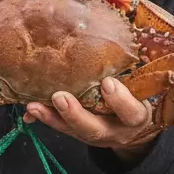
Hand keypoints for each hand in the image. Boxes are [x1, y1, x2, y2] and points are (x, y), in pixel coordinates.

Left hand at [23, 77, 156, 163]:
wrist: (131, 126)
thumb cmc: (138, 97)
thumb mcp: (144, 88)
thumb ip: (133, 73)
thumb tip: (120, 38)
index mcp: (135, 118)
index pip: (132, 113)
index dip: (120, 100)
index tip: (107, 82)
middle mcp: (115, 131)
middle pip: (95, 129)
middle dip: (75, 114)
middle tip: (59, 97)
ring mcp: (95, 135)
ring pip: (72, 131)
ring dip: (52, 118)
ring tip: (34, 106)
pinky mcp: (78, 134)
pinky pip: (60, 128)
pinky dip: (45, 118)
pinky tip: (30, 111)